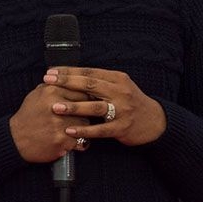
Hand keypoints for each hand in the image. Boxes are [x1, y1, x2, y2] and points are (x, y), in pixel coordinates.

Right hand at [9, 83, 90, 162]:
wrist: (15, 139)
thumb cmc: (28, 115)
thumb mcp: (37, 94)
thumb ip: (54, 85)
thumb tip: (71, 78)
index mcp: (52, 91)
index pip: (82, 91)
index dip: (86, 98)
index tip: (87, 102)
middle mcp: (57, 106)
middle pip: (87, 107)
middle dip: (86, 112)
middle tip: (81, 116)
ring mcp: (60, 124)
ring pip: (86, 124)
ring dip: (82, 128)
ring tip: (74, 129)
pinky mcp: (62, 141)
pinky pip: (81, 140)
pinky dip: (78, 142)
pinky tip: (70, 140)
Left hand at [43, 67, 166, 146]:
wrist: (154, 121)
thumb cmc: (130, 102)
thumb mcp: (119, 86)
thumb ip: (100, 81)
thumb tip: (72, 75)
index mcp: (117, 78)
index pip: (90, 72)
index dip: (69, 71)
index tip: (51, 71)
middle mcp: (120, 91)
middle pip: (90, 85)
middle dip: (67, 82)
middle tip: (48, 82)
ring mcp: (122, 110)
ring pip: (95, 106)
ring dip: (74, 106)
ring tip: (55, 106)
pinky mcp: (122, 127)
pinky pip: (100, 129)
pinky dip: (85, 130)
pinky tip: (70, 130)